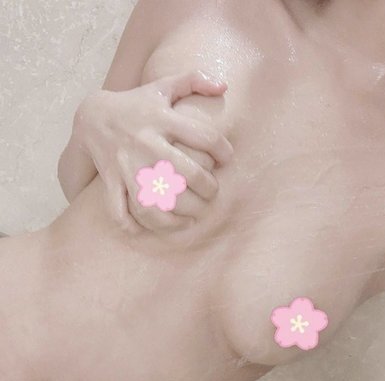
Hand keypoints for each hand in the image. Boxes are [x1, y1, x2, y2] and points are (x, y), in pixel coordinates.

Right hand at [72, 70, 233, 230]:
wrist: (91, 116)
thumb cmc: (136, 105)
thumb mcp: (162, 86)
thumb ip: (193, 80)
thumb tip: (223, 86)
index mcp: (162, 120)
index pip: (205, 137)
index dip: (223, 151)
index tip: (227, 159)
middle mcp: (146, 144)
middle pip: (188, 174)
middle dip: (208, 190)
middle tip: (212, 194)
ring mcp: (127, 166)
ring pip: (157, 201)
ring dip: (177, 216)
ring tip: (191, 220)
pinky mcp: (112, 182)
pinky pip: (120, 211)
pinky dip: (134, 226)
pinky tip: (153, 229)